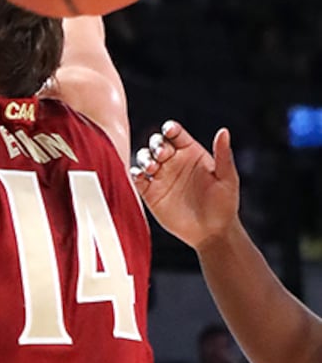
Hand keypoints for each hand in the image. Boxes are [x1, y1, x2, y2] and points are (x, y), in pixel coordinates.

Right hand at [130, 120, 239, 249]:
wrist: (212, 233)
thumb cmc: (224, 205)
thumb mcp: (227, 178)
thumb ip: (223, 155)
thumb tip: (224, 131)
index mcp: (191, 153)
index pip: (176, 134)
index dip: (170, 129)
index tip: (169, 131)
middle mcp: (173, 161)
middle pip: (157, 143)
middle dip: (155, 144)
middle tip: (161, 153)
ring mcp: (160, 176)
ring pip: (144, 158)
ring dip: (144, 158)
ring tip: (152, 167)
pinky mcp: (149, 192)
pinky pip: (137, 179)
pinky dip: (134, 174)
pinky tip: (140, 176)